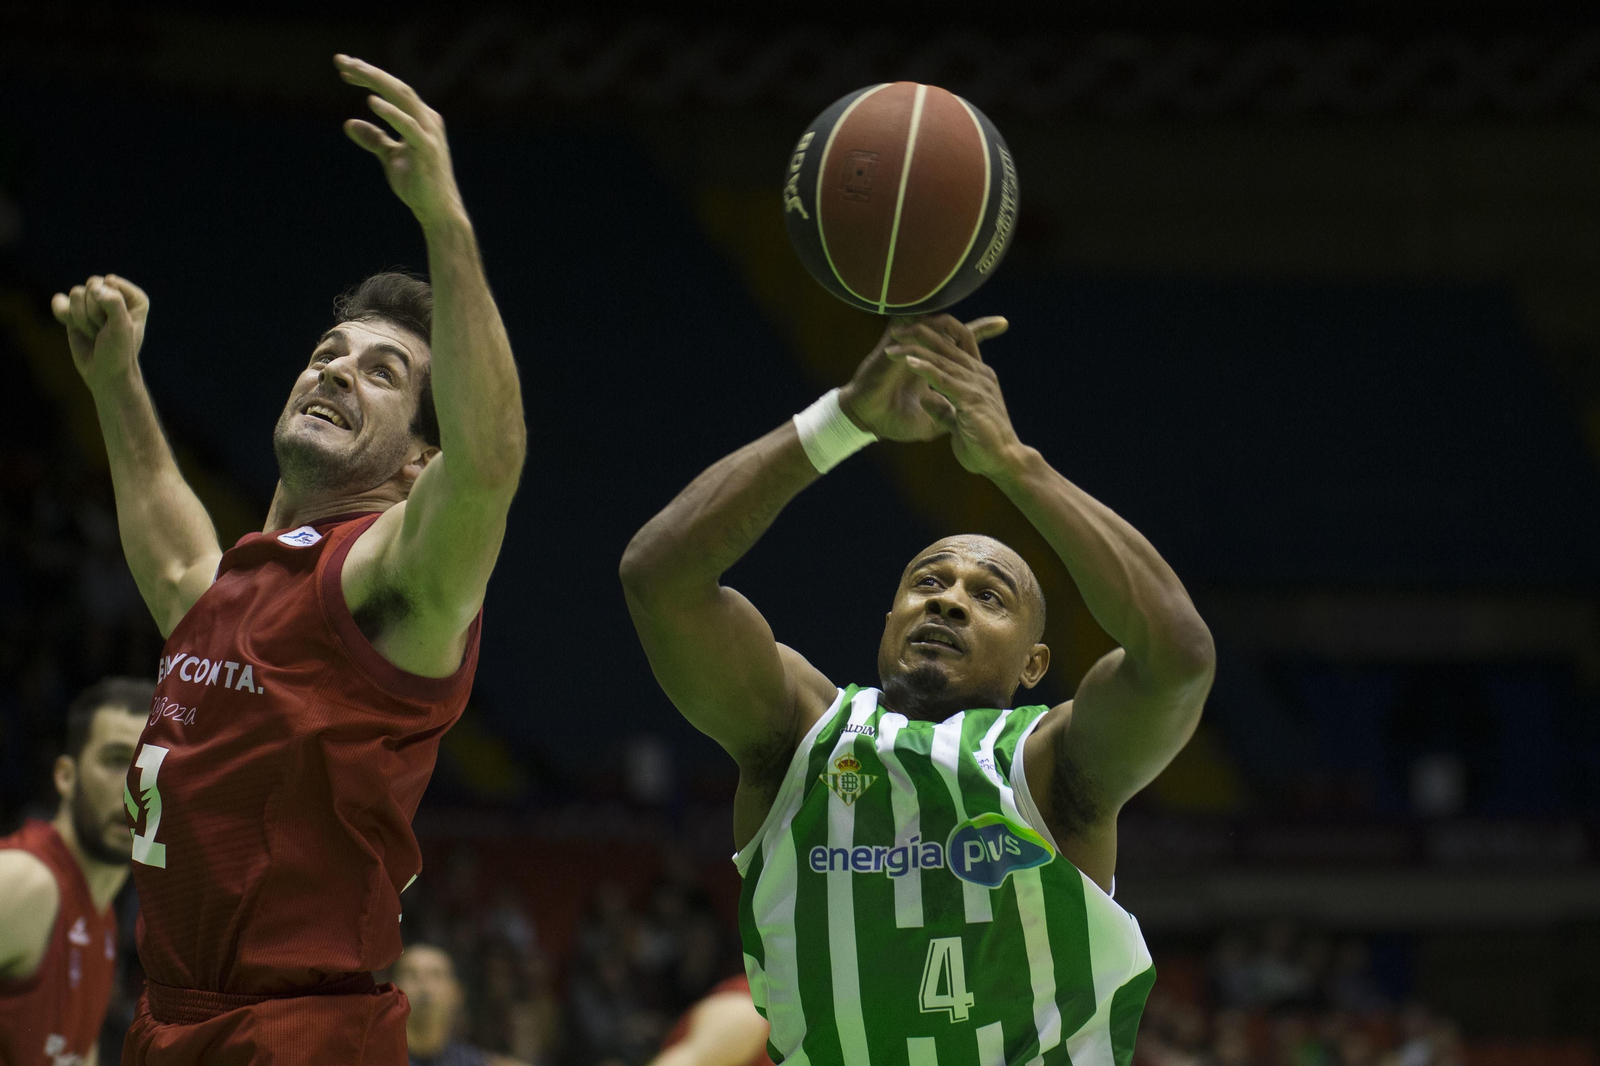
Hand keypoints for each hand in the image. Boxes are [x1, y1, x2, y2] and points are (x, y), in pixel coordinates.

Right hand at [50, 275, 148, 392]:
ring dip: (82, 319)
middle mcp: (113, 296)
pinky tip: (74, 328)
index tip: (117, 325)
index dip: (110, 306)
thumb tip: (94, 286)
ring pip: (75, 293)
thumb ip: (113, 302)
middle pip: (91, 286)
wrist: (104, 374)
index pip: (110, 282)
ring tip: (94, 333)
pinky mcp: (74, 312)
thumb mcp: (122, 327)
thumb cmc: (119, 352)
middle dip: (94, 312)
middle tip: (103, 331)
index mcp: (133, 297)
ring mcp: (92, 304)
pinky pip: (59, 301)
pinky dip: (63, 314)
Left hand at [336, 55, 464, 227]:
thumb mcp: (390, 158)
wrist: (438, 212)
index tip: (343, 68)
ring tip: (353, 71)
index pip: (392, 90)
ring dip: (376, 82)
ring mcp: (429, 133)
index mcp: (420, 119)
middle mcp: (427, 120)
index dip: (368, 76)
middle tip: (340, 60)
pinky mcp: (427, 150)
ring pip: (403, 98)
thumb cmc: (418, 184)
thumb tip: (349, 124)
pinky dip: (391, 113)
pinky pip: (408, 126)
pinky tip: (372, 102)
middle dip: (368, 71)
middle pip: (395, 86)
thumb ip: (374, 139)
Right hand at [839, 314, 1007, 443]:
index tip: (1004, 329)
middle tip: (1003, 323)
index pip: (960, 349)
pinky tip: (945, 324)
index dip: (980, 337)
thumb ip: (947, 415)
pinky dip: (929, 324)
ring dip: (956, 324)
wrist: (866, 420)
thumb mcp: (929, 421)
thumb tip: (965, 420)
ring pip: (936, 325)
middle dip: (979, 327)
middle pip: (954, 332)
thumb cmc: (891, 420)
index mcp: (932, 367)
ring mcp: (908, 347)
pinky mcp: (893, 344)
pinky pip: (913, 326)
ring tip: (978, 325)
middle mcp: (922, 353)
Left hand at [884, 313, 1019, 476]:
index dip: (935, 336)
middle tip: (896, 328)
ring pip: (942, 359)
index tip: (910, 333)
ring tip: (895, 339)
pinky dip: (925, 368)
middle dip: (921, 334)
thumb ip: (943, 409)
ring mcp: (977, 385)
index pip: (959, 346)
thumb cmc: (984, 447)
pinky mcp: (971, 399)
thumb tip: (926, 398)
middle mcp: (980, 376)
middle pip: (949, 345)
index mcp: (979, 378)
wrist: (1005, 463)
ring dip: (916, 348)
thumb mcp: (957, 424)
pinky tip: (909, 361)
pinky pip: (943, 379)